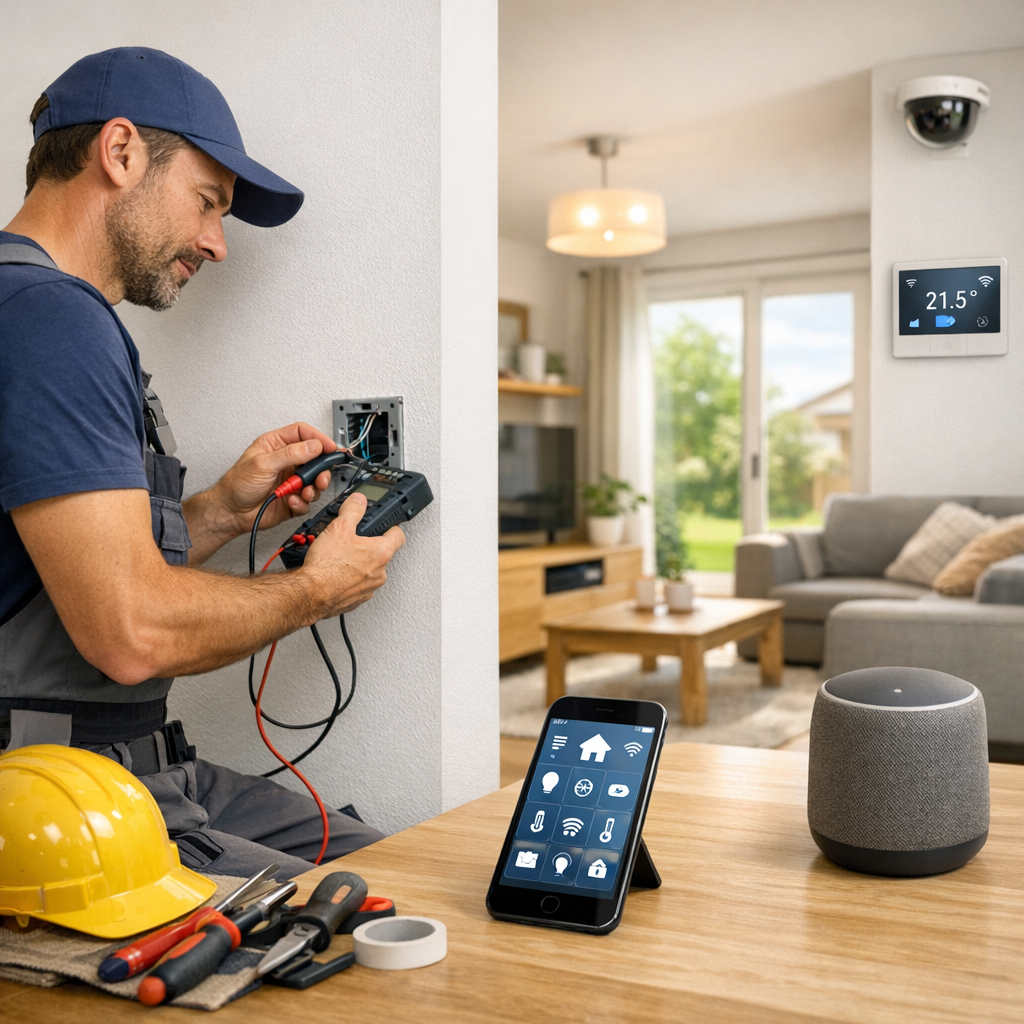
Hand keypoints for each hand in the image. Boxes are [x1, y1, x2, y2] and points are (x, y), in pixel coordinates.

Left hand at [212, 423, 337, 534]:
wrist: (231, 513)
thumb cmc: (237, 485)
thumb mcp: (263, 464)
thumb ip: (290, 454)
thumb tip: (314, 446)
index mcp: (277, 445)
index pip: (303, 434)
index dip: (319, 439)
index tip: (330, 448)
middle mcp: (287, 462)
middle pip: (315, 459)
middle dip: (321, 469)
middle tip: (321, 476)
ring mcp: (292, 481)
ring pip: (315, 481)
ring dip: (314, 488)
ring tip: (306, 492)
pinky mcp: (294, 498)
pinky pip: (308, 500)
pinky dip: (303, 503)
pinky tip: (292, 501)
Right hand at [302, 492, 405, 614]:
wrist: (311, 593)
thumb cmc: (327, 566)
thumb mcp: (339, 527)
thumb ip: (353, 510)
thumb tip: (359, 501)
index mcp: (381, 553)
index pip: (398, 535)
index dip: (392, 527)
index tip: (385, 525)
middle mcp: (379, 573)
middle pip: (381, 554)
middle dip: (368, 547)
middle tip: (353, 541)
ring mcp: (368, 588)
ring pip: (369, 571)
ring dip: (358, 564)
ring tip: (340, 557)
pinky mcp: (356, 600)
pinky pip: (356, 585)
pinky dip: (348, 579)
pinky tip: (334, 573)